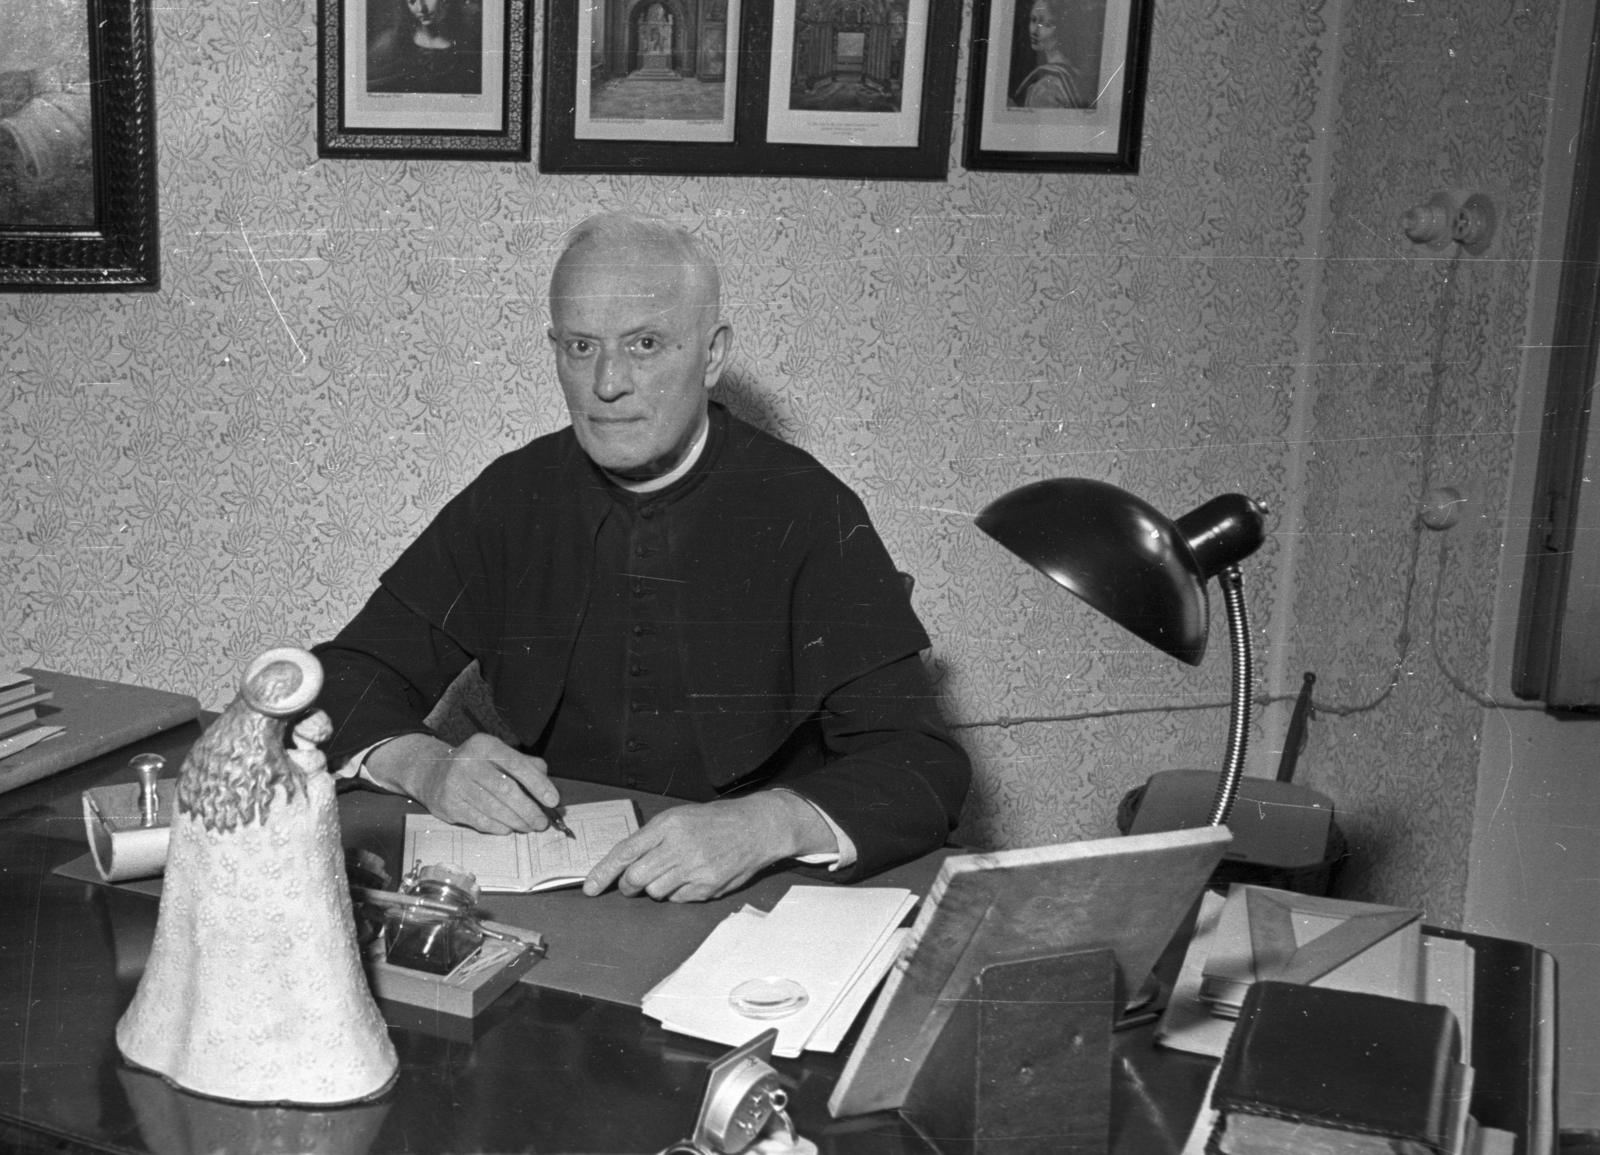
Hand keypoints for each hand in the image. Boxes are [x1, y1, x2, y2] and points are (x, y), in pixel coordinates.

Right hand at [366, 732, 558, 834]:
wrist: (431, 772)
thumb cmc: (476, 765)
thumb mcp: (498, 755)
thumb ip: (525, 765)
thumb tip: (548, 786)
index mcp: (485, 746)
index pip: (517, 765)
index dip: (538, 784)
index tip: (553, 801)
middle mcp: (468, 762)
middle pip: (506, 790)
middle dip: (529, 809)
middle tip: (541, 822)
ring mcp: (455, 784)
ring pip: (494, 808)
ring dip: (516, 821)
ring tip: (529, 826)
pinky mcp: (448, 804)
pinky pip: (480, 821)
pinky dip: (498, 827)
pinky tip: (509, 828)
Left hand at [582, 791, 835, 902]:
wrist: (757, 827)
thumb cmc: (716, 820)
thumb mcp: (680, 817)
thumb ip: (653, 837)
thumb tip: (625, 863)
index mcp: (669, 824)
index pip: (626, 851)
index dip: (604, 872)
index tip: (590, 887)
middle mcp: (679, 846)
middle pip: (636, 877)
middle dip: (628, 886)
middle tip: (631, 884)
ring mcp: (694, 869)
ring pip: (655, 891)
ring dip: (656, 888)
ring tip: (673, 872)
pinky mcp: (707, 886)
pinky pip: (678, 899)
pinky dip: (678, 893)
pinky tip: (693, 877)